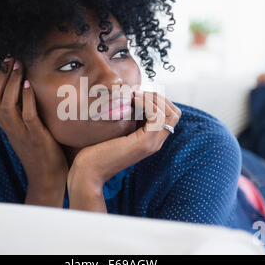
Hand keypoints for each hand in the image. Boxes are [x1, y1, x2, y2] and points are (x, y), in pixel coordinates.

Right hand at [0, 58, 68, 207]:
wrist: (48, 180)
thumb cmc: (41, 152)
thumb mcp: (26, 130)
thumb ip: (22, 113)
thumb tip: (26, 91)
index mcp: (6, 125)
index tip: (1, 62)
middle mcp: (10, 128)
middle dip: (0, 76)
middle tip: (10, 58)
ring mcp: (22, 133)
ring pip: (5, 105)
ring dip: (11, 83)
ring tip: (18, 66)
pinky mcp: (37, 138)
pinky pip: (27, 117)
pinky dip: (26, 100)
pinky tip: (29, 85)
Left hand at [67, 90, 181, 211]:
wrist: (89, 171)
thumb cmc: (96, 149)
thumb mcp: (116, 129)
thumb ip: (128, 118)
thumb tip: (131, 96)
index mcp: (150, 139)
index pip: (170, 115)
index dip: (157, 100)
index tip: (137, 94)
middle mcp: (155, 142)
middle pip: (175, 113)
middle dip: (158, 97)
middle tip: (137, 93)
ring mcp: (152, 143)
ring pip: (170, 113)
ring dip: (153, 98)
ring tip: (133, 96)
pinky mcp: (144, 143)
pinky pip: (158, 117)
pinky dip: (148, 103)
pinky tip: (133, 100)